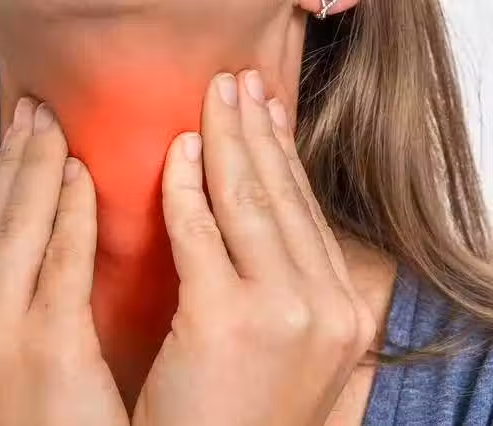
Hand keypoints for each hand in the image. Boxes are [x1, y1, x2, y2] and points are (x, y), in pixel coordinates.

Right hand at [0, 99, 128, 425]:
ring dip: (37, 173)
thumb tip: (45, 264)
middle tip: (34, 114)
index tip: (21, 144)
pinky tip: (81, 178)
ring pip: (16, 233)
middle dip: (13, 163)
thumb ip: (19, 315)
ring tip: (54, 126)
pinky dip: (68, 218)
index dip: (0, 186)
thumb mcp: (7, 371)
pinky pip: (58, 267)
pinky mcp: (42, 354)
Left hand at [133, 71, 375, 424]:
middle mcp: (328, 306)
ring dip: (228, 142)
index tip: (266, 113)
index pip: (306, 213)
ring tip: (212, 99)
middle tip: (237, 84)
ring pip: (251, 202)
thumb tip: (263, 224)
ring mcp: (285, 312)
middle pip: (285, 196)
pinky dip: (186, 188)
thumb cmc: (237, 416)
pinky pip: (201, 232)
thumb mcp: (283, 347)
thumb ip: (283, 286)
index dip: (284, 156)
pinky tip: (179, 154)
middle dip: (258, 131)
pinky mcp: (228, 319)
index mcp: (343, 312)